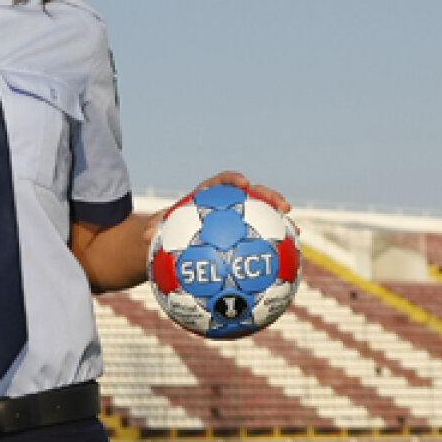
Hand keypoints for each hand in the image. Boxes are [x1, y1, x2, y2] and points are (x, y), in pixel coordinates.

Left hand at [141, 171, 292, 240]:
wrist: (180, 237)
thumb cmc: (171, 227)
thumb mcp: (165, 225)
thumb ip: (159, 226)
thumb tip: (146, 236)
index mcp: (211, 194)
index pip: (224, 181)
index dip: (234, 179)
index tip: (243, 183)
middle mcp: (231, 203)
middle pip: (255, 194)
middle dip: (270, 197)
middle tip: (283, 206)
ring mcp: (242, 218)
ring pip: (265, 216)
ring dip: (281, 223)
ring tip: (295, 233)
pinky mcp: (248, 234)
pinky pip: (263, 238)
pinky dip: (275, 247)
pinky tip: (289, 261)